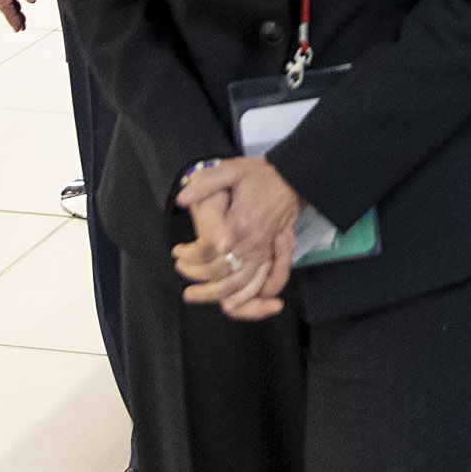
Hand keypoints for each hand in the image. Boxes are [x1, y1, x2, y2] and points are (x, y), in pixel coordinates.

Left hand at [174, 158, 304, 317]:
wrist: (292, 177)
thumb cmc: (261, 175)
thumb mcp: (231, 170)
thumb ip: (206, 183)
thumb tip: (182, 197)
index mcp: (239, 224)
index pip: (208, 252)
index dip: (189, 257)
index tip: (178, 254)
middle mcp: (253, 243)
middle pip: (222, 273)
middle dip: (199, 280)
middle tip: (183, 275)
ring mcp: (266, 251)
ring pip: (242, 284)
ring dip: (220, 295)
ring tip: (199, 295)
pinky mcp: (275, 254)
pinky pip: (266, 282)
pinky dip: (254, 296)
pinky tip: (239, 301)